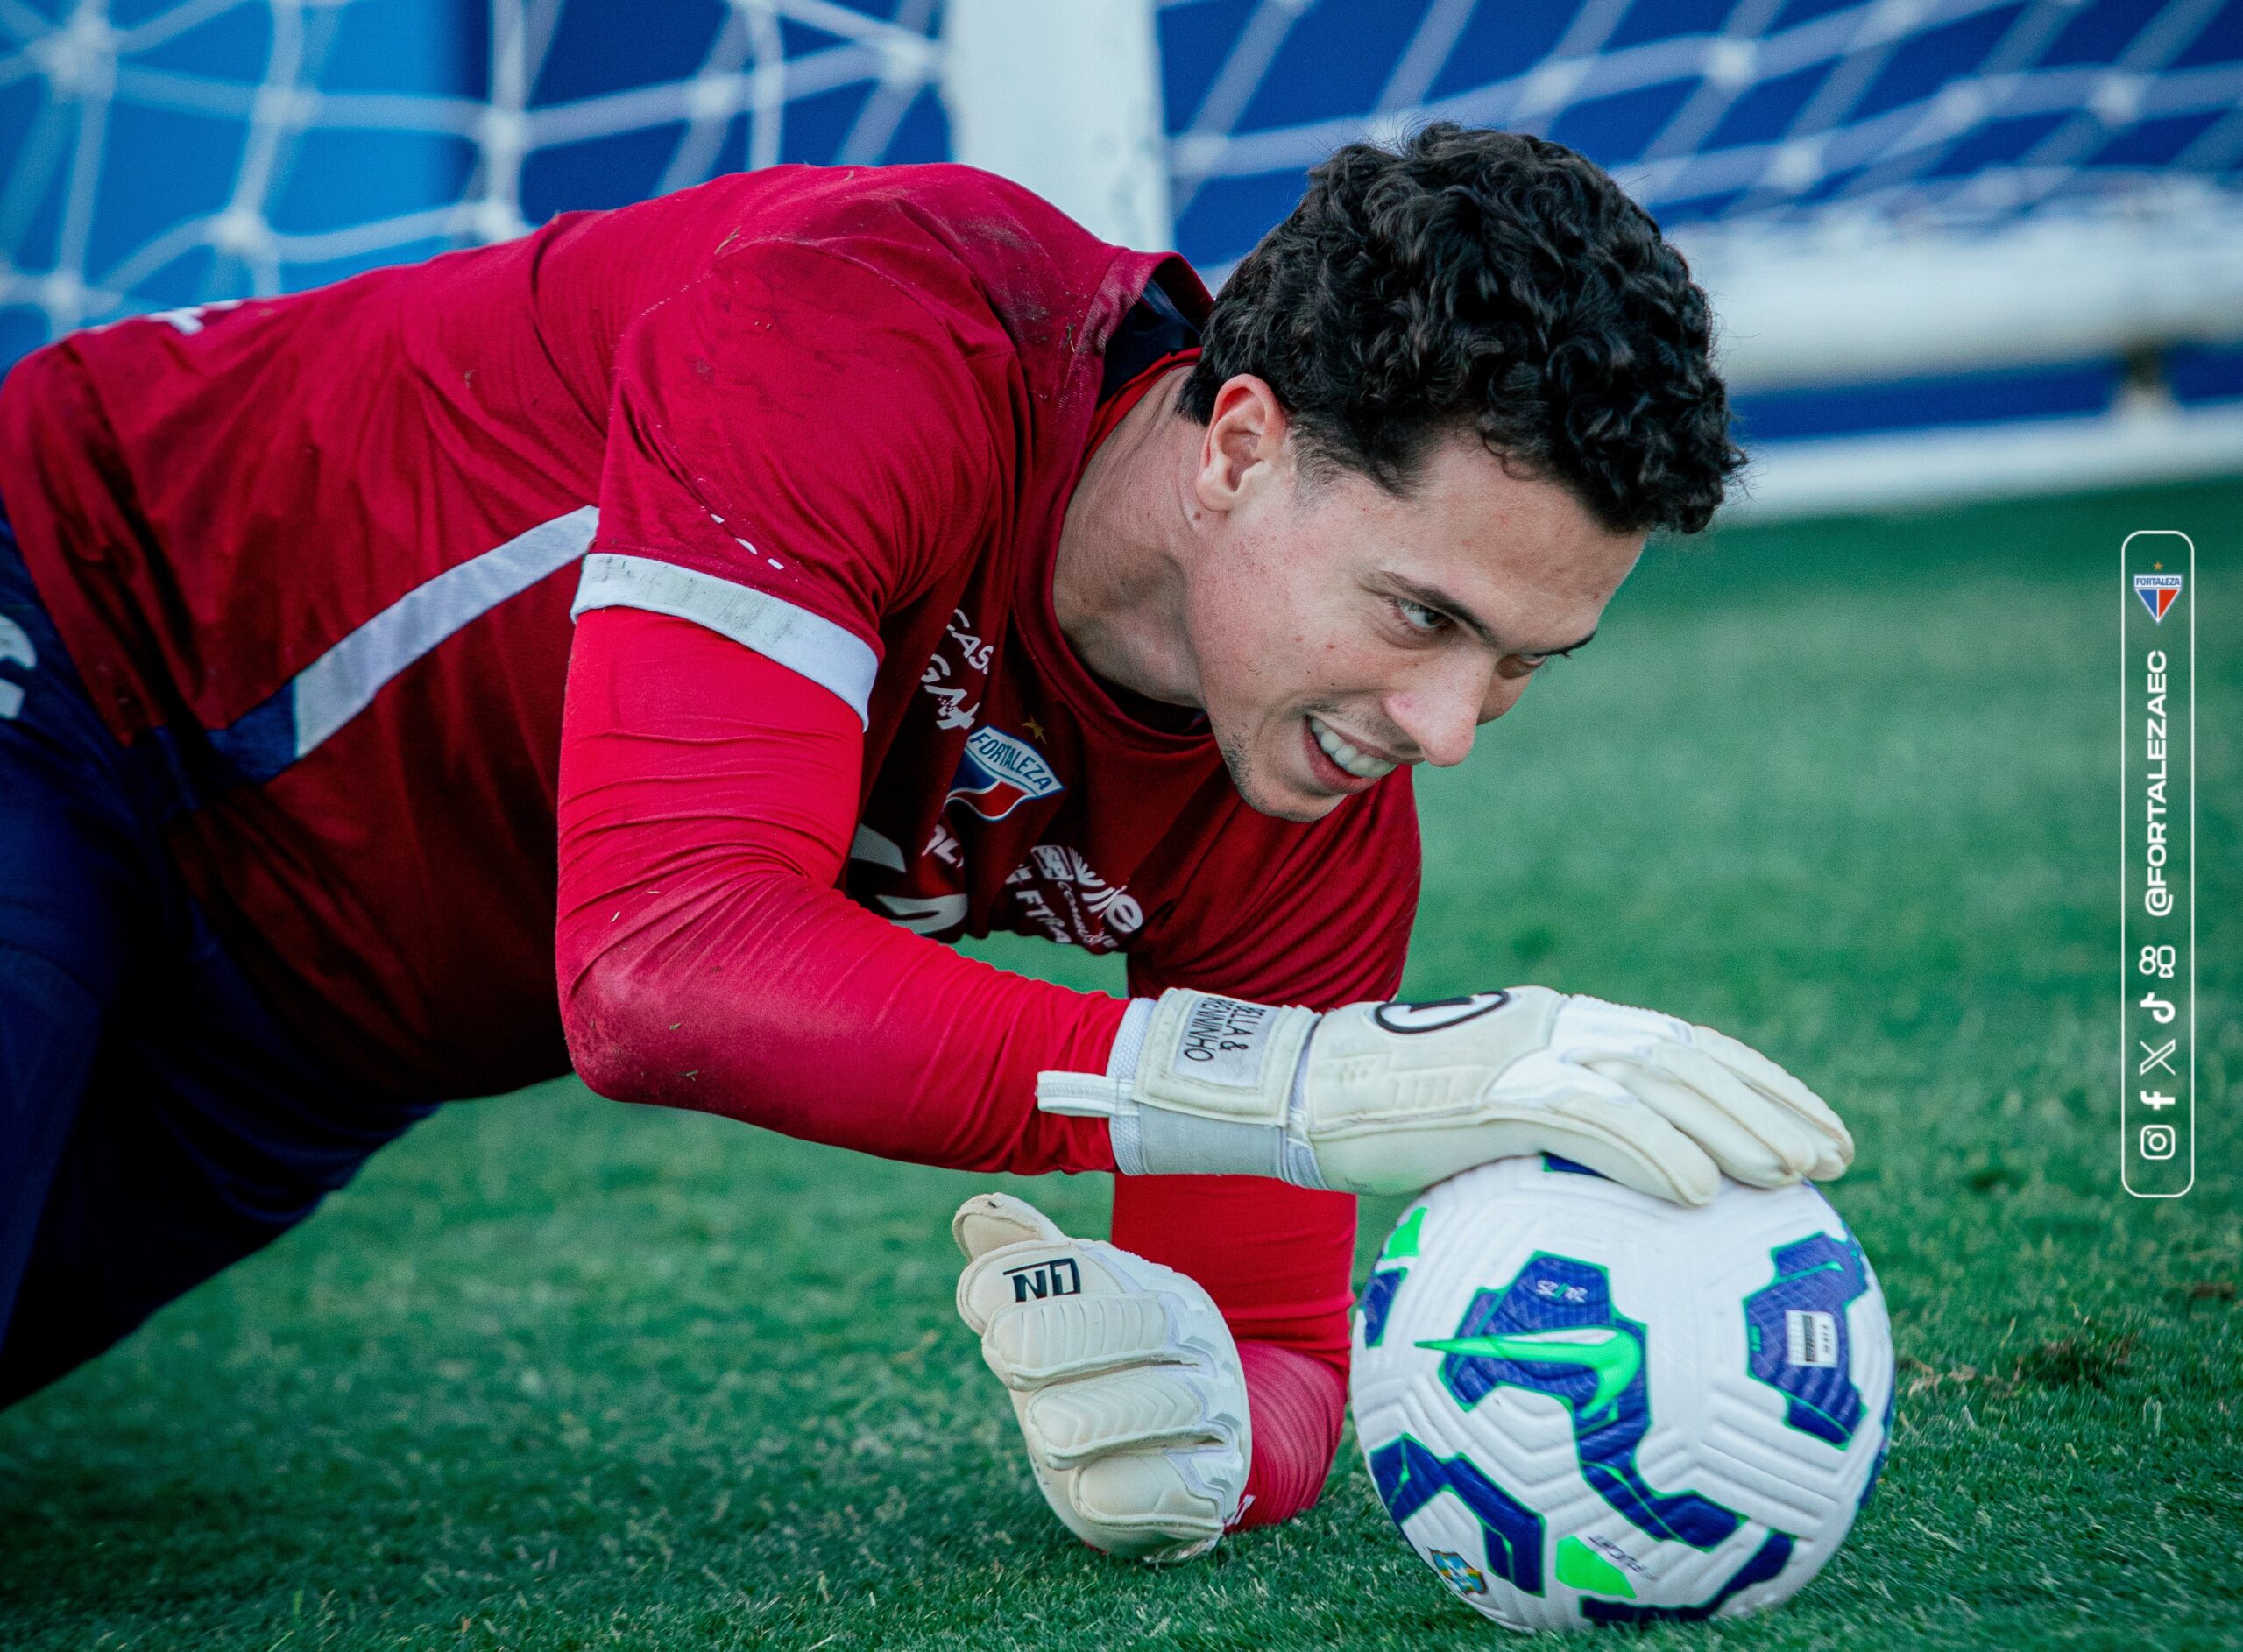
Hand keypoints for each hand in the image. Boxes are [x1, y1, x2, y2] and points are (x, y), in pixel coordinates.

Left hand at [951, 1192, 1249, 1562]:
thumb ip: (1028, 1270)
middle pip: (1148, 1325)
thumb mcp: (1068, 1323)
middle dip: (1071, 1333)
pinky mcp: (1216, 1488)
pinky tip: (1089, 1492)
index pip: (1101, 1268)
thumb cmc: (1110, 1375)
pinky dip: (1141, 1490)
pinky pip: (1189, 1486)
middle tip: (1001, 1351)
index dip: (1039, 1276)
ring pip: (1174, 1404)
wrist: (1186, 1459)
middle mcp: (1195, 1343)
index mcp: (1155, 1289)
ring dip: (1105, 1414)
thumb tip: (973, 1214)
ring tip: (1042, 1431)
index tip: (973, 1294)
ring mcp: (1215, 1414)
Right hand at [1037, 987, 1851, 1204]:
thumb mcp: (1473, 1123)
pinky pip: (1592, 1119)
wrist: (1297, 1090)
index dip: (1755, 1081)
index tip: (1812, 1128)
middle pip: (1686, 1056)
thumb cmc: (1375, 1119)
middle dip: (1771, 1103)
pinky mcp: (1493, 1086)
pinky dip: (1653, 1153)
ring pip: (1657, 1081)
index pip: (1677, 1044)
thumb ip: (1542, 1142)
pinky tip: (1700, 1195)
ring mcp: (1526, 1049)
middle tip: (1836, 1157)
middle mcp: (1555, 1022)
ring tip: (1794, 1177)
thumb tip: (1599, 1214)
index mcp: (1557, 1023)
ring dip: (1734, 1129)